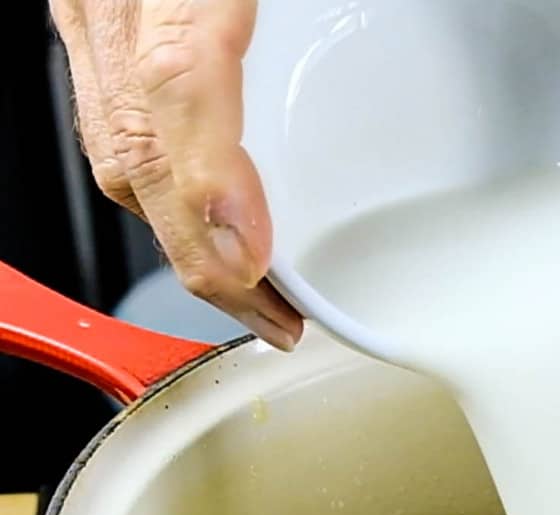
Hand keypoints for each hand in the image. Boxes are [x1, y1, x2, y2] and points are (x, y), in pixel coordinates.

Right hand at [50, 0, 302, 349]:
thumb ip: (278, 23)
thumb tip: (346, 103)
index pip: (179, 84)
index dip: (207, 188)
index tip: (253, 261)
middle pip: (139, 150)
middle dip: (207, 260)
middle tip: (273, 319)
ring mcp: (93, 8)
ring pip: (116, 152)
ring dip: (183, 243)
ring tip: (250, 296)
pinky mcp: (95, 16)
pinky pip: (114, 124)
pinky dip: (160, 194)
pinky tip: (204, 223)